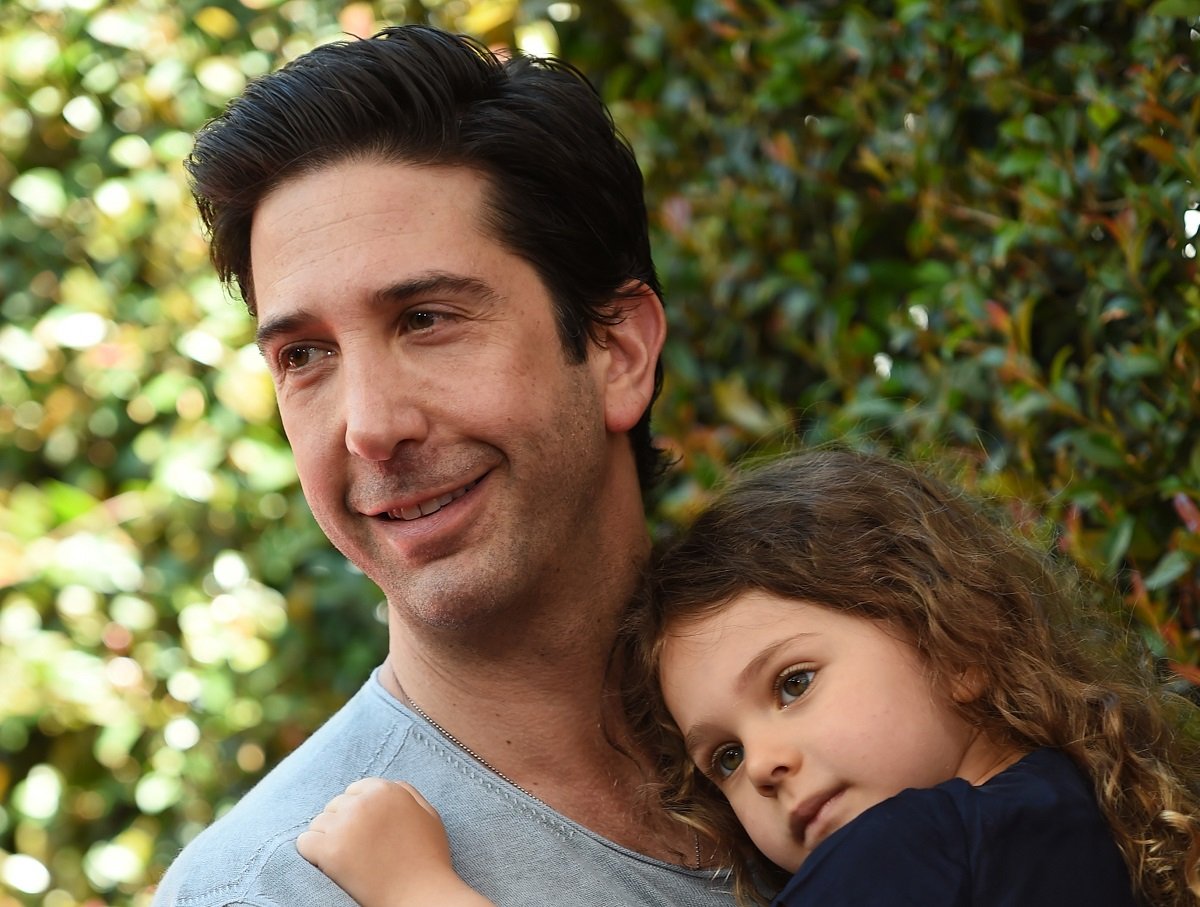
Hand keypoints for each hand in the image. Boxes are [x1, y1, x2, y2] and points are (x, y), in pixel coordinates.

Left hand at [297, 778, 492, 906]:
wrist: (420, 896)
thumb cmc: (427, 859)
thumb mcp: (427, 814)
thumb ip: (406, 793)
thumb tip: (385, 785)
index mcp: (386, 790)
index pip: (354, 790)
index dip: (359, 813)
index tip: (366, 833)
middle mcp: (363, 802)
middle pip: (335, 806)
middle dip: (343, 824)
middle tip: (358, 849)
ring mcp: (345, 826)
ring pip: (318, 823)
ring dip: (328, 839)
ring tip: (348, 858)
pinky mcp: (329, 850)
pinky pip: (305, 842)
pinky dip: (312, 854)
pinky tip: (330, 865)